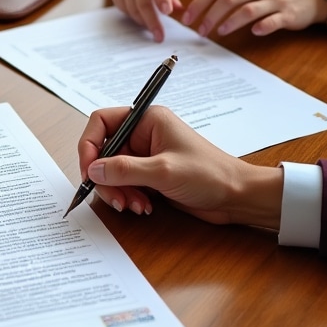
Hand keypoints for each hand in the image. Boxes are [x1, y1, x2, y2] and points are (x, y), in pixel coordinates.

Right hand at [77, 106, 282, 226]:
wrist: (237, 196)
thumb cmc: (210, 174)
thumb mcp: (163, 171)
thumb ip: (124, 170)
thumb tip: (93, 170)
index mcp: (146, 119)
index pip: (101, 122)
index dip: (89, 146)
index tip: (89, 171)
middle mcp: (143, 134)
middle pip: (103, 152)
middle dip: (105, 178)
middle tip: (116, 198)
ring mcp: (145, 155)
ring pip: (111, 172)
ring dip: (117, 191)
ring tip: (135, 205)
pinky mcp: (149, 174)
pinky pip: (124, 184)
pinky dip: (128, 197)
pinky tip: (144, 206)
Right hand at [104, 0, 180, 42]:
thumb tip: (178, 11)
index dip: (162, 0)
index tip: (167, 14)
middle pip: (141, 1)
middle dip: (152, 21)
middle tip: (159, 35)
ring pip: (130, 6)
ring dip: (141, 20)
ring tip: (151, 25)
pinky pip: (120, 5)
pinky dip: (131, 13)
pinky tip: (139, 15)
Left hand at [180, 0, 325, 36]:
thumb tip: (204, 4)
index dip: (199, 1)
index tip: (188, 17)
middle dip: (209, 16)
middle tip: (200, 31)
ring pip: (246, 10)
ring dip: (228, 23)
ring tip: (218, 32)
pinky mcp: (290, 13)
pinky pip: (272, 21)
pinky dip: (261, 27)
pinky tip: (253, 33)